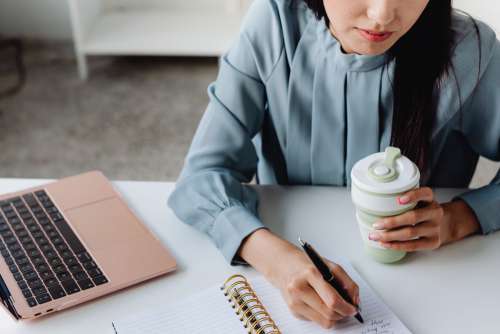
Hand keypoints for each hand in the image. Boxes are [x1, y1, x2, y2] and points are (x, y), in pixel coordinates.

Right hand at [239, 229, 358, 328]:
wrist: (282, 265)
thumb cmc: (306, 264)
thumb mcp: (329, 265)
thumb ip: (346, 282)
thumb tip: (355, 301)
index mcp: (309, 274)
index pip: (332, 300)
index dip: (347, 307)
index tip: (354, 308)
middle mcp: (299, 289)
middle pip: (329, 313)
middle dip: (343, 314)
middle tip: (348, 309)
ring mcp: (294, 302)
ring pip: (324, 321)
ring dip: (335, 317)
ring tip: (336, 307)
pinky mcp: (293, 311)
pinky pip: (316, 320)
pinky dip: (323, 315)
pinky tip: (320, 303)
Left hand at [367, 187, 479, 250]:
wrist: (444, 225)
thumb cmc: (422, 211)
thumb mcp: (418, 201)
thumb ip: (403, 201)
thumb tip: (374, 205)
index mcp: (430, 199)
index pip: (425, 193)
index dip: (413, 196)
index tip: (399, 199)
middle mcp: (435, 212)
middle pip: (413, 217)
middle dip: (391, 222)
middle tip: (375, 225)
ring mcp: (435, 228)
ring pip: (410, 233)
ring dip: (389, 236)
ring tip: (374, 236)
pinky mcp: (434, 242)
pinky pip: (413, 245)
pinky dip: (397, 245)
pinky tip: (385, 244)